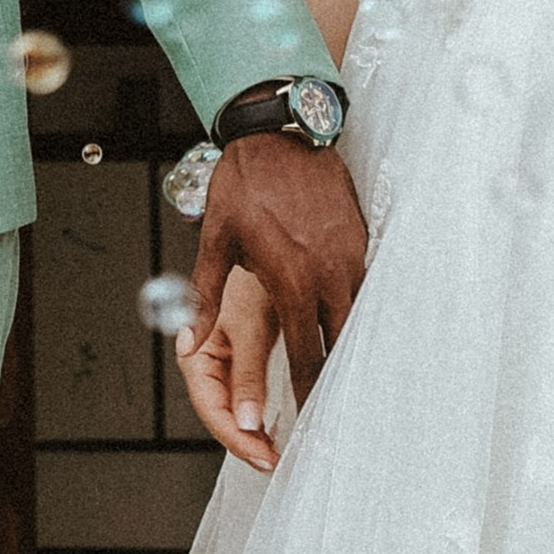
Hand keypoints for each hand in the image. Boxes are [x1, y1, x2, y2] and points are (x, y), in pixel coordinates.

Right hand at [175, 264, 281, 471]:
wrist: (265, 242)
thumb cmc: (251, 275)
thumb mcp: (252, 325)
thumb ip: (248, 374)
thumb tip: (248, 423)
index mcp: (197, 353)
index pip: (212, 410)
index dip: (237, 439)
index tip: (264, 456)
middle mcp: (208, 360)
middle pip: (223, 414)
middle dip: (247, 441)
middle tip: (275, 461)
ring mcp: (226, 360)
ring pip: (237, 408)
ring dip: (256, 432)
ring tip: (279, 451)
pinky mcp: (247, 355)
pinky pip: (252, 393)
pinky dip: (265, 412)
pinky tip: (280, 424)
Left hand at [185, 129, 366, 402]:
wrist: (278, 133)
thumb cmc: (244, 184)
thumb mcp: (216, 241)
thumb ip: (205, 298)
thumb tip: (186, 341)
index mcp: (290, 281)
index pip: (305, 354)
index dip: (310, 392)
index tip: (313, 420)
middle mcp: (326, 273)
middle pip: (342, 344)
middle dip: (340, 379)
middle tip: (339, 411)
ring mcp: (349, 255)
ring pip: (360, 317)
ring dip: (354, 345)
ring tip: (354, 377)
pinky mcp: (361, 238)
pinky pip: (367, 287)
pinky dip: (363, 311)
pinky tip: (359, 326)